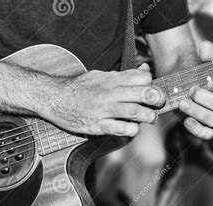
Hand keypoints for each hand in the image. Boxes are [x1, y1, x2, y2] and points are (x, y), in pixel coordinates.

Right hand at [42, 64, 164, 136]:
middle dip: (158, 99)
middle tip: (159, 104)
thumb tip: (145, 69)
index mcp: (112, 79)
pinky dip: (132, 130)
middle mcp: (110, 92)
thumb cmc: (79, 87)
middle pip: (144, 93)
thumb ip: (123, 74)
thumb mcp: (100, 75)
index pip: (142, 77)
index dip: (152, 83)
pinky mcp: (97, 125)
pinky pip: (121, 128)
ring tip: (149, 118)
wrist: (53, 98)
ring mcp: (103, 109)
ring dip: (148, 116)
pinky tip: (132, 128)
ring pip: (136, 111)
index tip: (152, 90)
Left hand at [179, 41, 212, 139]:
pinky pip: (206, 135)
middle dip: (205, 99)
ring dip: (198, 112)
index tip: (208, 81)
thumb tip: (206, 45)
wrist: (191, 92)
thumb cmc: (204, 80)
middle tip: (190, 90)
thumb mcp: (206, 68)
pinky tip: (186, 120)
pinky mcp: (210, 132)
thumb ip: (208, 58)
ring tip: (183, 103)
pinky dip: (196, 129)